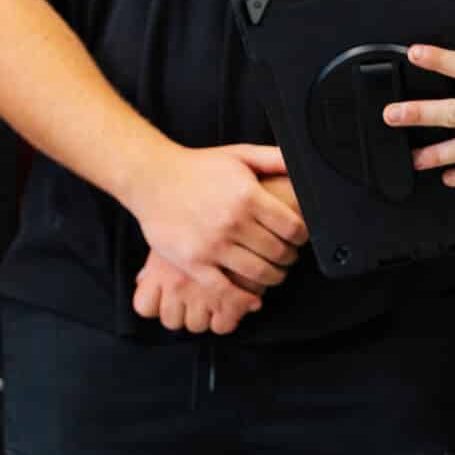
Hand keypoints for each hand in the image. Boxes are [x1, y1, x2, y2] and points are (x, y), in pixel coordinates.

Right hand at [126, 141, 305, 328]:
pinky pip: (226, 290)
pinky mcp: (194, 262)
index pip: (293, 228)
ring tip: (273, 273)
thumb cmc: (196, 168)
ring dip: (274, 277)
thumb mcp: (240, 155)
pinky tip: (252, 298)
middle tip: (287, 256)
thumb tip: (302, 166)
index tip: (299, 238)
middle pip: (279, 253)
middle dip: (289, 257)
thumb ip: (274, 159)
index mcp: (248, 196)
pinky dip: (244, 299)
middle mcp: (232, 222)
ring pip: (259, 273)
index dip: (302, 236)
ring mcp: (212, 245)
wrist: (152, 178)